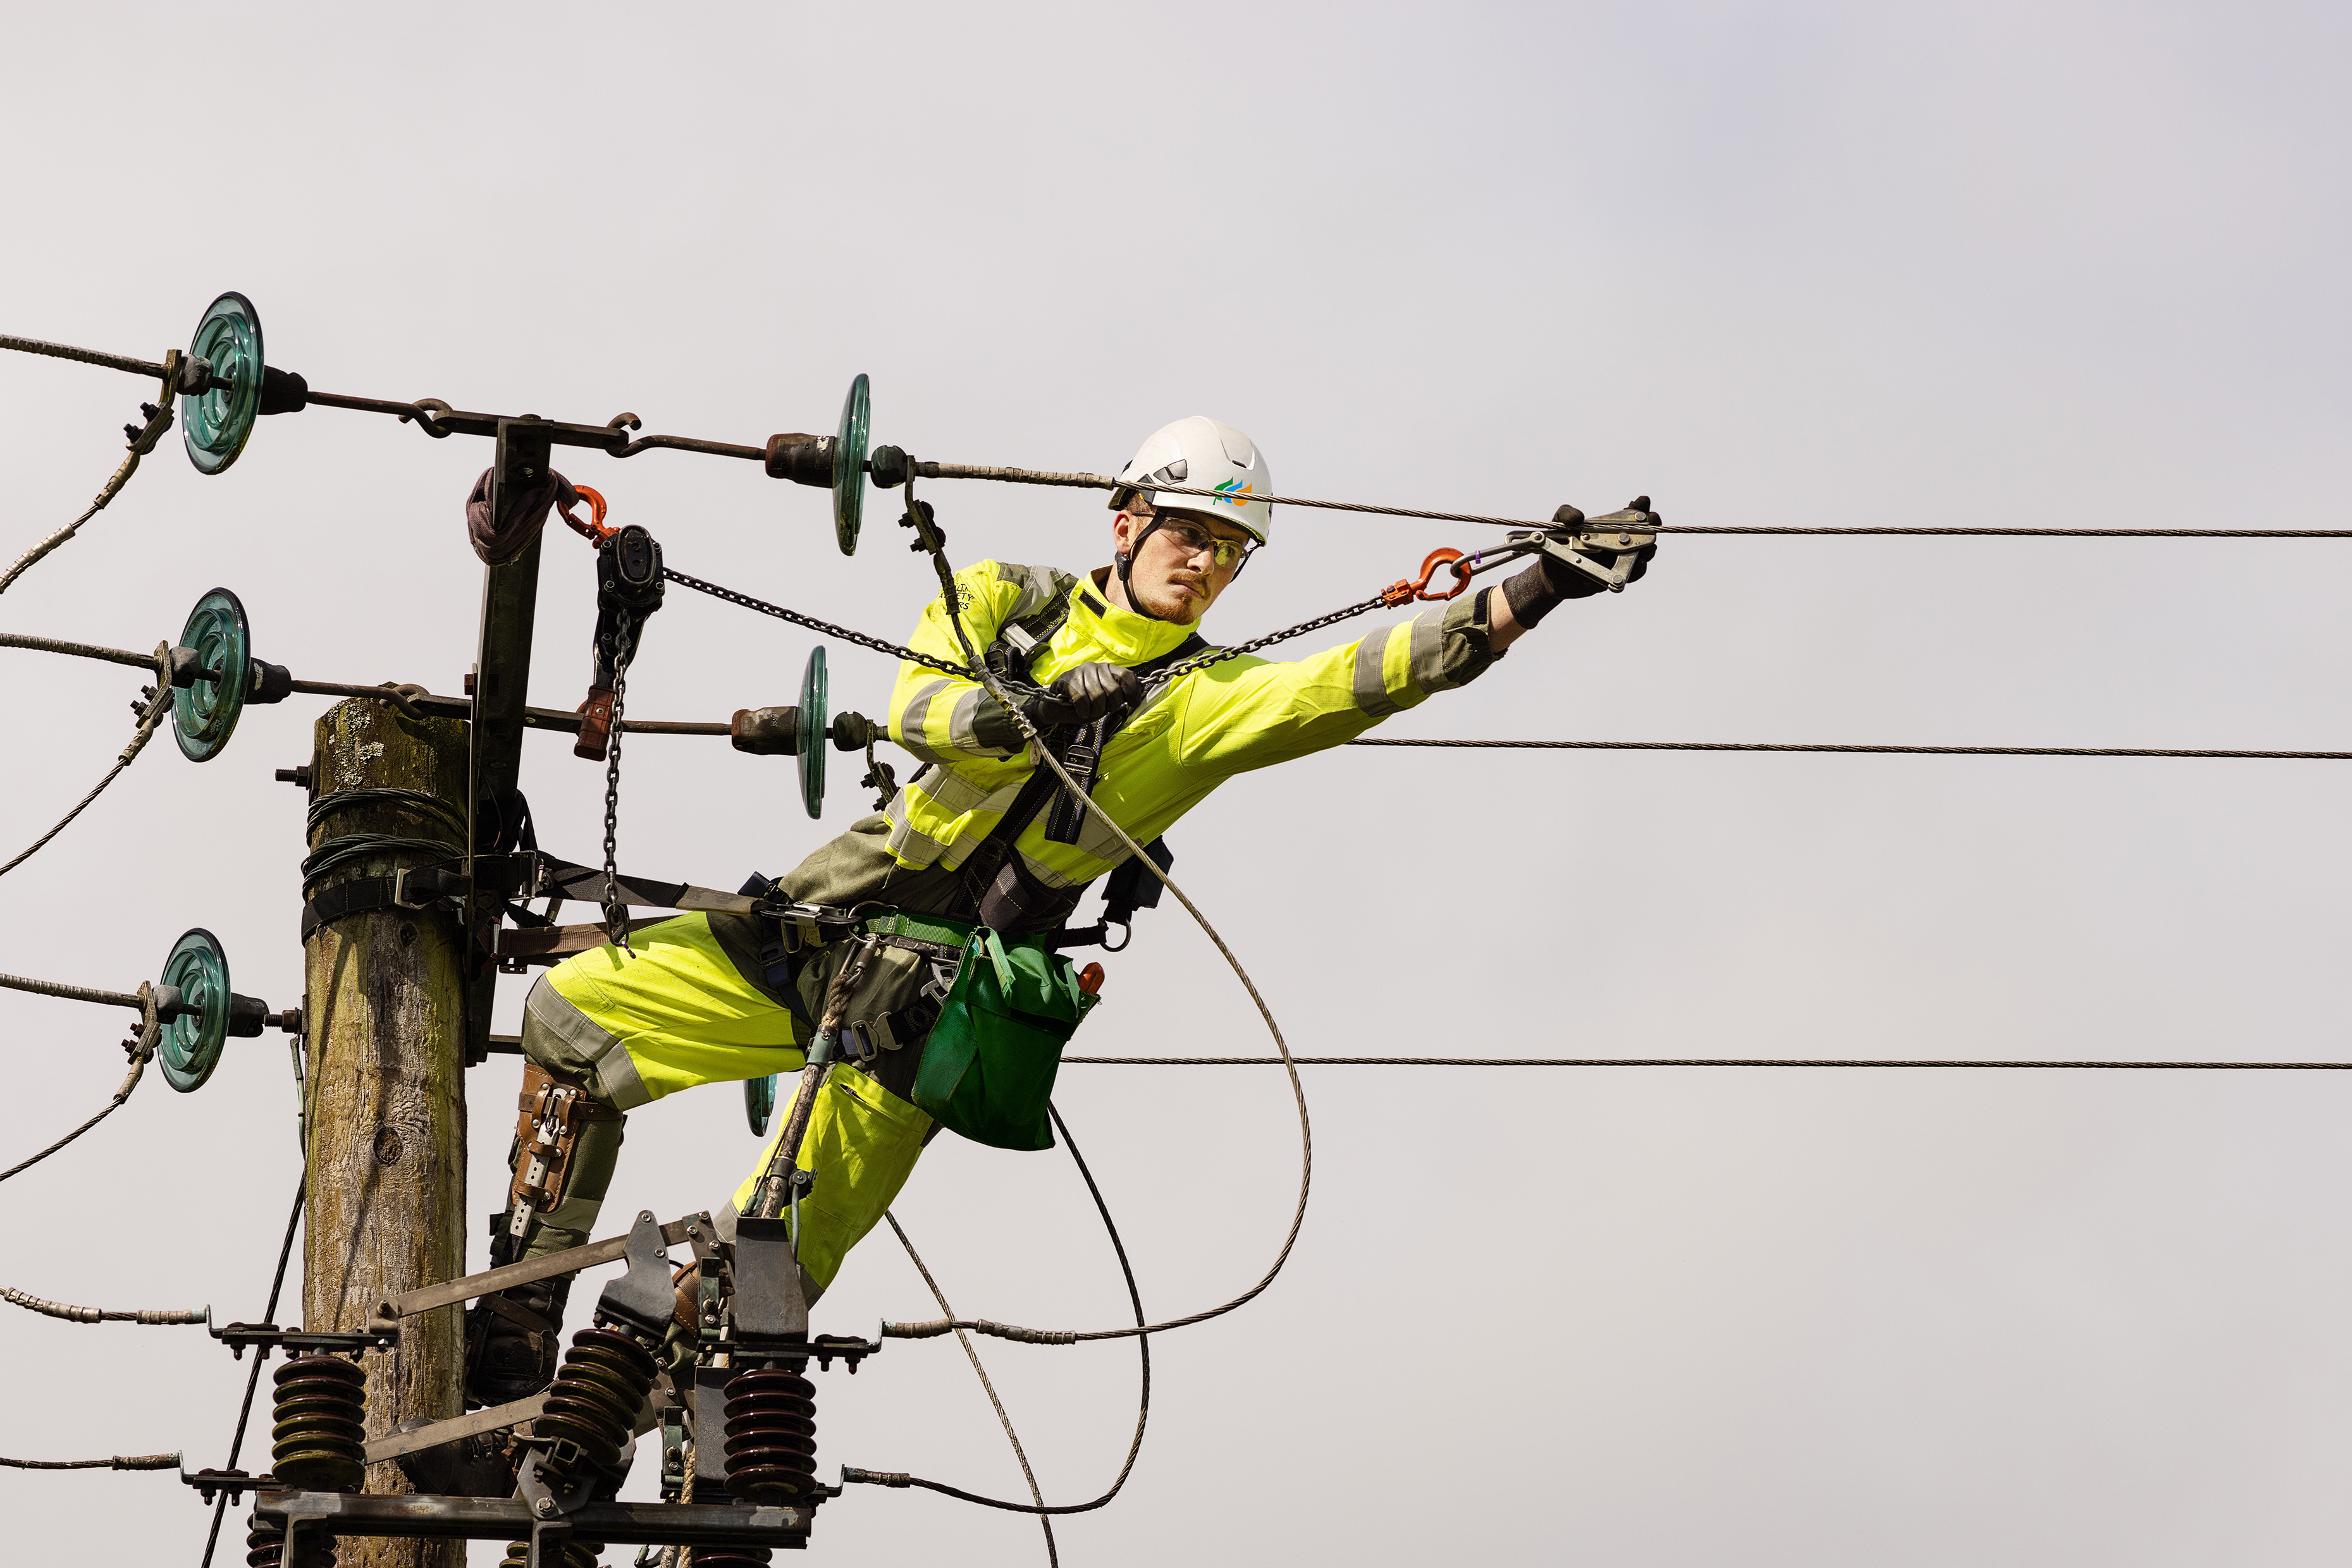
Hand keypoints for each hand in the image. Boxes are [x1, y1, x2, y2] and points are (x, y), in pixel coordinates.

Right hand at [1025, 662, 1142, 726]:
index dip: (1133, 692)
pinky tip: (1080, 711)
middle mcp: (1096, 667)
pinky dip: (1083, 710)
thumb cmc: (1083, 704)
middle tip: (1102, 710)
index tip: (1133, 704)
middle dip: (1111, 706)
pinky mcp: (1067, 679)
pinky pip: (1082, 699)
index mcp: (1108, 670)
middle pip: (1114, 690)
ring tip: (1089, 710)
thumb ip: (1121, 695)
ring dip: (1094, 711)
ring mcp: (1081, 671)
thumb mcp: (1105, 700)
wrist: (1054, 706)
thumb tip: (1140, 692)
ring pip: (1098, 697)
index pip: (1127, 676)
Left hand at [1541, 499, 1657, 597]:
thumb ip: (1566, 514)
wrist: (1550, 573)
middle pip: (1643, 532)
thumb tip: (1579, 517)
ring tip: (1649, 546)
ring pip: (1642, 554)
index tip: (1642, 501)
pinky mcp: (1615, 577)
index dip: (1640, 507)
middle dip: (1651, 524)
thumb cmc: (1557, 545)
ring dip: (1649, 549)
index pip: (1631, 514)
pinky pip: (1631, 575)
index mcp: (1610, 526)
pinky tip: (1640, 564)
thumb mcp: (1558, 524)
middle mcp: (1618, 542)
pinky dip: (1638, 570)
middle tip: (1651, 521)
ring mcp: (1618, 559)